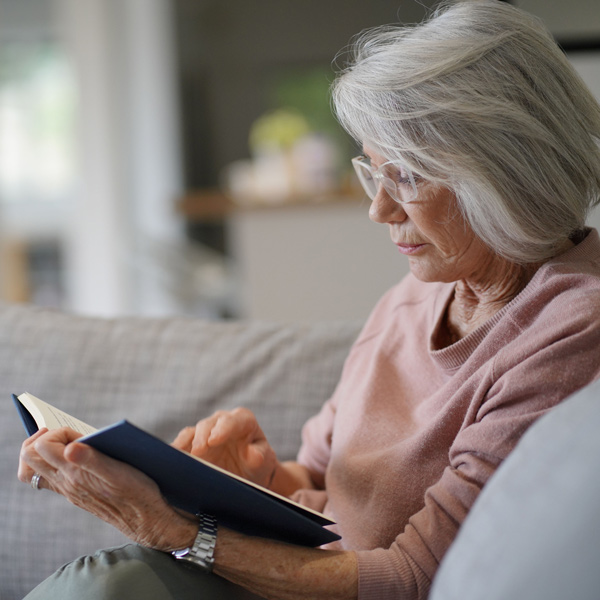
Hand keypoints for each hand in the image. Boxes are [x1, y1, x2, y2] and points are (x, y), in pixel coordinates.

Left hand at [18, 427, 196, 550]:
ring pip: (36, 469)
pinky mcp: (75, 493)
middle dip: (43, 437)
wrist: (144, 518)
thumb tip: (69, 447)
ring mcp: (67, 490)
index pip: (41, 447)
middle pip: (29, 458)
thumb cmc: (136, 492)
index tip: (79, 434)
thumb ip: (92, 459)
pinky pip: (51, 476)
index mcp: (73, 475)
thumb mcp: (118, 472)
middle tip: (66, 432)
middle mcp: (64, 484)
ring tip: (68, 441)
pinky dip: (55, 461)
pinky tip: (78, 456)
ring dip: (46, 450)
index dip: (57, 432)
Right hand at [172, 408, 277, 488]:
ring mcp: (206, 431)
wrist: (248, 473)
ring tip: (179, 455)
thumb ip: (259, 456)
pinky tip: (169, 458)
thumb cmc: (258, 463)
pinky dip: (176, 450)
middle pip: (209, 424)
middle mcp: (222, 421)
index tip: (214, 440)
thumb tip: (253, 454)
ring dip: (186, 443)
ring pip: (193, 432)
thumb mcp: (264, 461)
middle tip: (198, 451)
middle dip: (203, 436)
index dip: (223, 428)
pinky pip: (182, 443)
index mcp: (243, 421)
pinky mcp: (193, 443)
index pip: (233, 420)